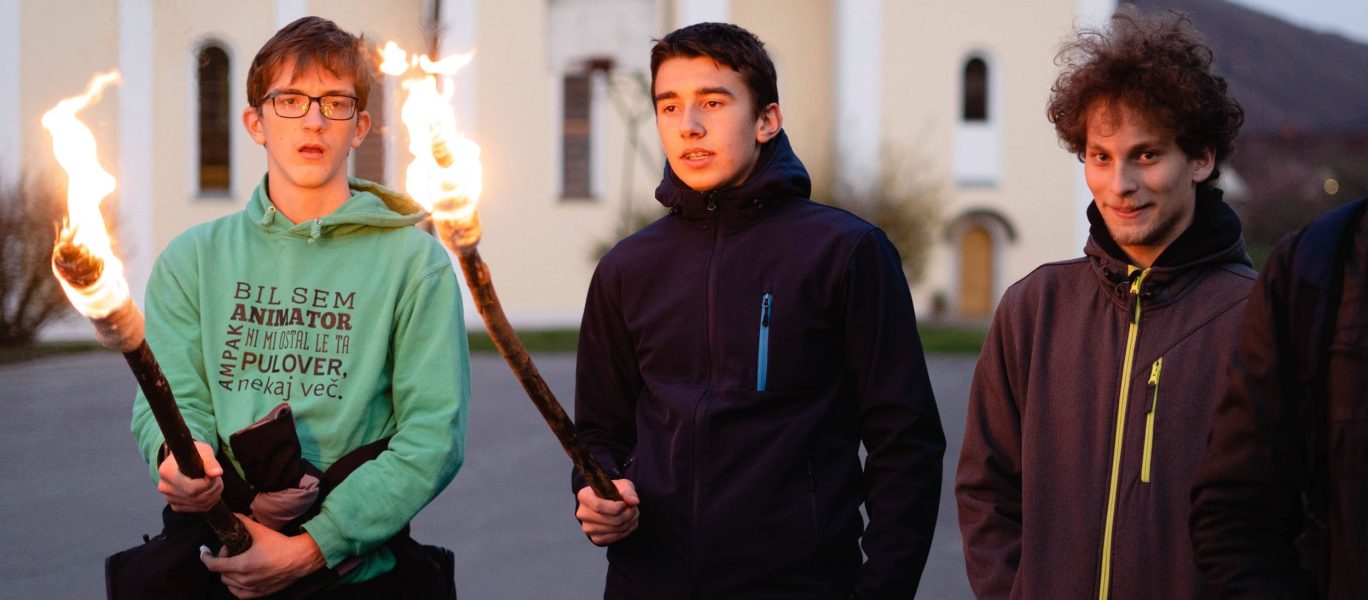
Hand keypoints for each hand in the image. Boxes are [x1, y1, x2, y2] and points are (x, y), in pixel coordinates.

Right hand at [157, 440, 223, 512]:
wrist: (185, 460)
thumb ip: (210, 462)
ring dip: (213, 495)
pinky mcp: (175, 505)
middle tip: (217, 479)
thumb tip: (217, 473)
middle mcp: (164, 487)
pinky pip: (197, 509)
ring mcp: (168, 498)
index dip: (208, 483)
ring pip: (199, 504)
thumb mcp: (204, 452)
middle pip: (196, 498)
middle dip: (213, 489)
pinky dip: (208, 502)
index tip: (213, 474)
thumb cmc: (194, 454)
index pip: (191, 488)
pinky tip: (209, 491)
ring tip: (214, 483)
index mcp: (166, 471)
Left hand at [202, 515, 325, 597]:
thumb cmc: (281, 545)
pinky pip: (239, 593)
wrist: (300, 559)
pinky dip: (236, 586)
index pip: (214, 565)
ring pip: (229, 585)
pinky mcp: (260, 593)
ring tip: (236, 564)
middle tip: (230, 552)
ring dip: (228, 574)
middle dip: (222, 562)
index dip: (206, 558)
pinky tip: (241, 577)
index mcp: (243, 565)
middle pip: (221, 574)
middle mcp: (245, 579)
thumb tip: (233, 515)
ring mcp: (252, 588)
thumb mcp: (261, 531)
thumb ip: (244, 522)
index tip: (204, 552)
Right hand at [575, 479, 639, 545]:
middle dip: (628, 514)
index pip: (598, 506)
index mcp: (584, 496)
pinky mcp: (595, 538)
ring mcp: (588, 528)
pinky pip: (614, 538)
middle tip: (634, 508)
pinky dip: (626, 531)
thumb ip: (628, 492)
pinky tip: (629, 523)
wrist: (609, 504)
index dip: (616, 507)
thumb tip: (634, 501)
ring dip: (629, 522)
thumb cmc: (614, 492)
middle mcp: (582, 513)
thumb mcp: (622, 485)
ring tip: (633, 514)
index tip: (624, 504)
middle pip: (610, 519)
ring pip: (615, 529)